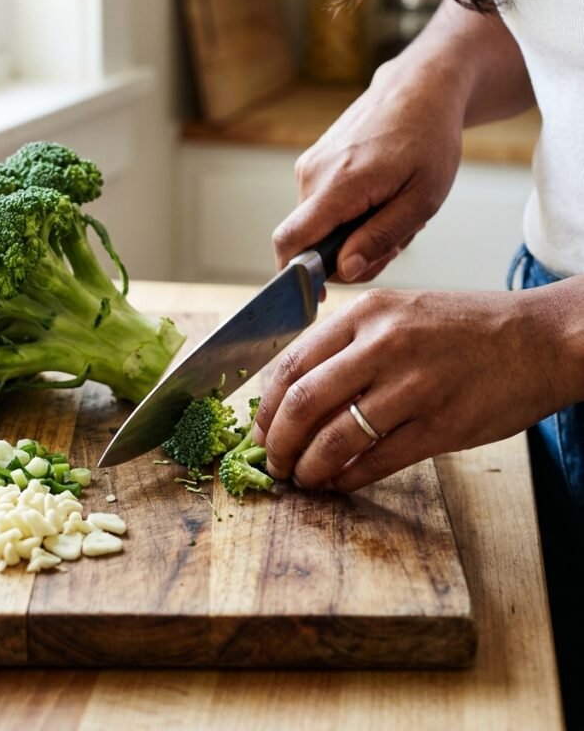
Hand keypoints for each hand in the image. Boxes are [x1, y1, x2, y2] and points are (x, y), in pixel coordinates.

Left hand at [252, 283, 582, 491]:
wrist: (538, 339)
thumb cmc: (466, 328)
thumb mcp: (401, 312)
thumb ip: (351, 344)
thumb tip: (298, 392)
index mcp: (368, 313)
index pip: (292, 362)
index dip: (267, 406)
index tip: (259, 429)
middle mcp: (384, 344)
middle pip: (304, 402)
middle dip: (278, 442)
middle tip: (273, 462)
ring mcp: (413, 386)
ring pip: (335, 438)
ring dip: (309, 467)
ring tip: (303, 479)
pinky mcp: (440, 425)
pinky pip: (377, 460)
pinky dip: (349, 478)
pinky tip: (340, 483)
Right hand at [272, 61, 465, 281]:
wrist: (420, 88)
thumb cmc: (429, 140)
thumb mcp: (423, 199)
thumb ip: (380, 238)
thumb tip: (343, 271)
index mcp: (339, 184)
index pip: (290, 242)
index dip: (296, 277)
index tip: (319, 295)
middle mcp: (312, 174)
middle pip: (308, 242)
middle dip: (345, 256)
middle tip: (394, 243)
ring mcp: (309, 165)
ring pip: (317, 225)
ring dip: (351, 234)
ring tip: (393, 211)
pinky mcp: (313, 161)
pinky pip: (321, 206)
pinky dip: (348, 214)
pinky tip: (380, 197)